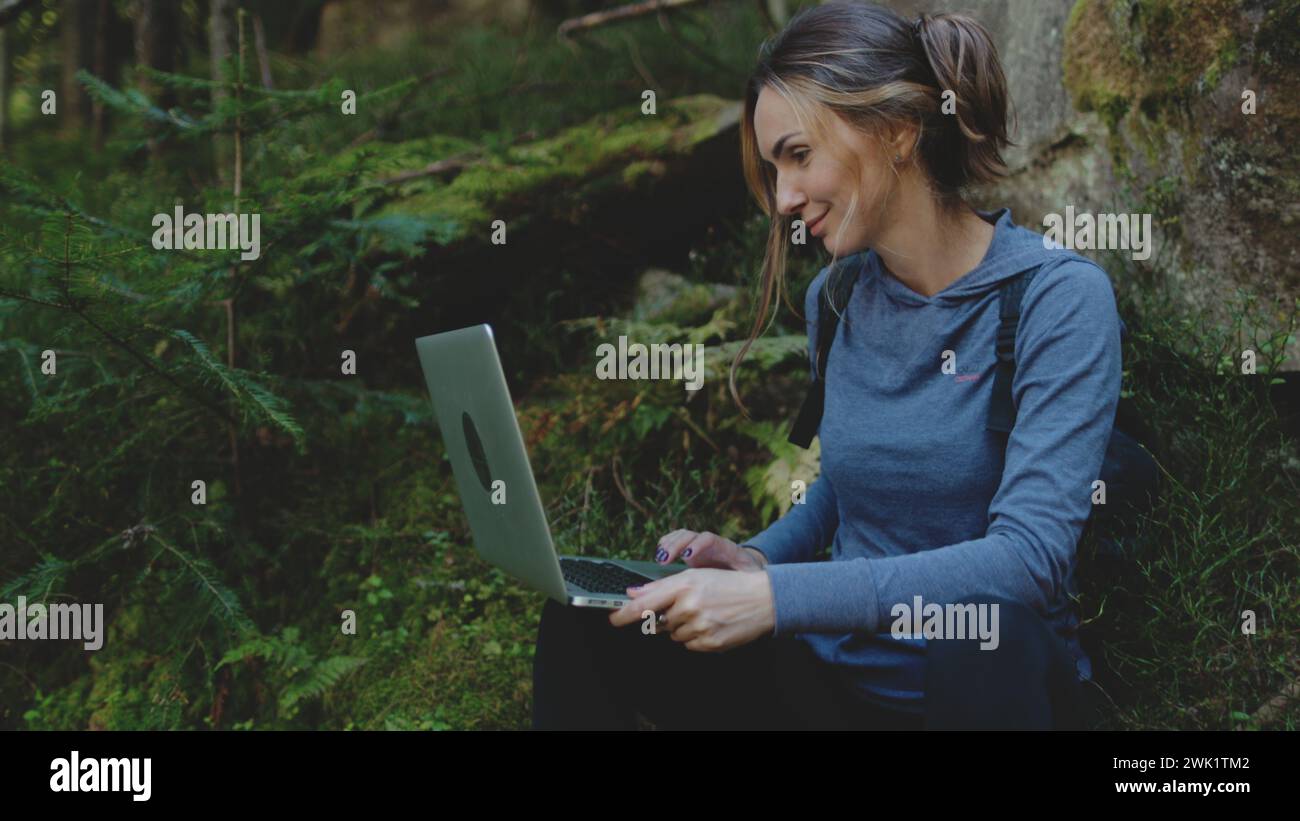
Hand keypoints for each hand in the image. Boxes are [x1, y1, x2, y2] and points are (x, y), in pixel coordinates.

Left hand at [608, 568, 775, 651]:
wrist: (763, 599)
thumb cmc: (728, 584)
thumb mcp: (695, 576)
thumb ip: (661, 586)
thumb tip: (633, 594)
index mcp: (683, 585)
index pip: (644, 605)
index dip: (623, 614)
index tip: (612, 618)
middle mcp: (689, 607)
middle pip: (660, 621)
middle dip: (670, 615)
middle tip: (691, 605)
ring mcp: (700, 627)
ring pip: (674, 635)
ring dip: (683, 626)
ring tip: (706, 613)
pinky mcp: (710, 643)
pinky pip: (689, 645)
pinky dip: (696, 637)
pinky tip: (711, 624)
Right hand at [654, 529, 766, 571]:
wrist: (746, 569)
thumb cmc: (748, 576)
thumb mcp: (751, 578)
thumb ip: (747, 580)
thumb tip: (752, 586)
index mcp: (725, 548)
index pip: (710, 540)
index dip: (697, 545)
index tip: (687, 556)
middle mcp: (709, 544)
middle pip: (690, 535)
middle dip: (676, 545)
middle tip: (665, 558)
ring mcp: (697, 546)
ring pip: (680, 536)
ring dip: (668, 544)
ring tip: (659, 558)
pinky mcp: (688, 552)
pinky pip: (674, 543)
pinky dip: (665, 547)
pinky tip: (658, 558)